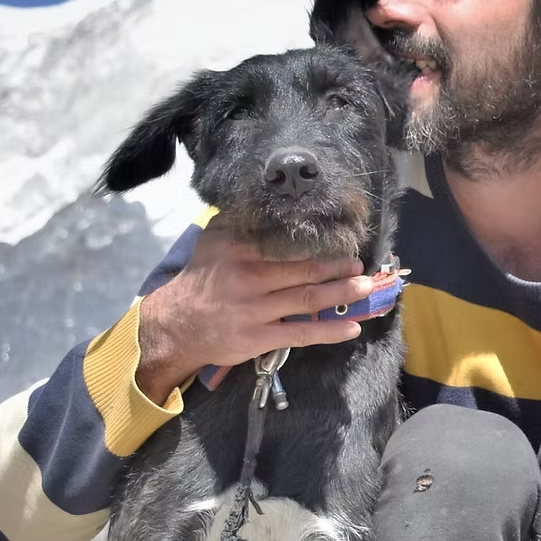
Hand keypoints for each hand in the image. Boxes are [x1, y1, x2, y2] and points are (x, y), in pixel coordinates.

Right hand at [135, 215, 375, 403]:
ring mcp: (255, 310)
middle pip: (304, 270)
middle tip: (362, 264)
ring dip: (342, 293)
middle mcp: (248, 277)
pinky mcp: (258, 337)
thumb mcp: (212, 241)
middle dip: (339, 267)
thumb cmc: (202, 279)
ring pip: (308, 299)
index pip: (288, 243)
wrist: (174, 325)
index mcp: (240, 249)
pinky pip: (301, 333)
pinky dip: (329, 331)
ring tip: (367, 287)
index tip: (344, 239)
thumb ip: (240, 220)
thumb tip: (271, 202)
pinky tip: (352, 327)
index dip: (319, 242)